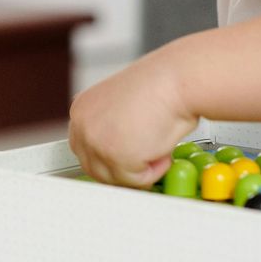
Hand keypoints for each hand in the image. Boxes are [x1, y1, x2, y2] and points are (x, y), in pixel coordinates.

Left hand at [67, 50, 197, 187]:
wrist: (178, 80)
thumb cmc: (162, 88)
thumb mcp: (121, 106)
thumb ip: (110, 128)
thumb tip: (118, 151)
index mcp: (82, 109)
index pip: (84, 148)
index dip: (110, 158)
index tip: (128, 160)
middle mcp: (82, 124)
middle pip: (93, 167)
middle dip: (122, 169)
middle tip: (147, 160)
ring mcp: (95, 141)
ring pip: (114, 178)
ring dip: (139, 171)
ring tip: (158, 148)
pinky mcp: (115, 156)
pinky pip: (135, 181)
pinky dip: (155, 171)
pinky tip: (162, 149)